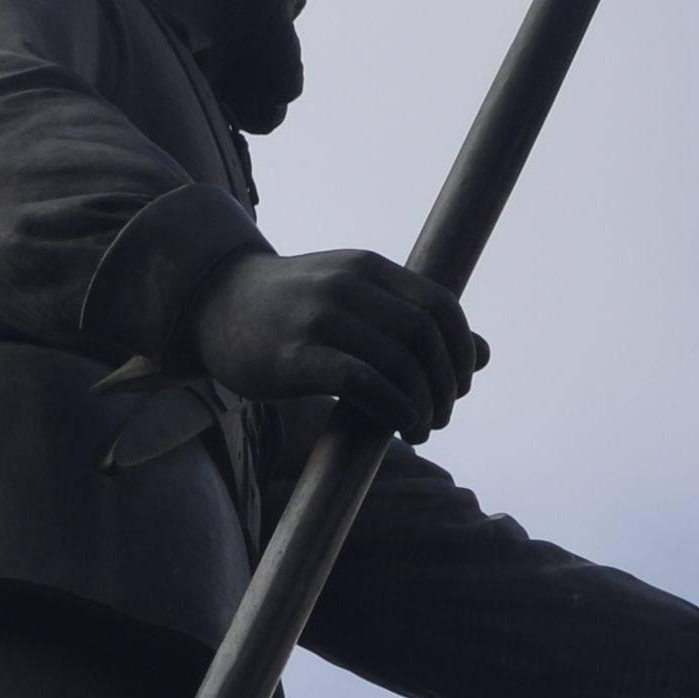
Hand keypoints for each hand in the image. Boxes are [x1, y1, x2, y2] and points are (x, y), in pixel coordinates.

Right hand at [189, 246, 486, 438]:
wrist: (212, 304)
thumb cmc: (293, 309)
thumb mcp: (356, 300)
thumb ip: (414, 321)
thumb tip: (486, 355)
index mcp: (368, 269)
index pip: (440, 307)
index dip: (462, 351)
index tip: (460, 384)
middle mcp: (348, 287)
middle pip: (426, 338)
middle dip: (447, 384)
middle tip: (442, 414)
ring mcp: (320, 320)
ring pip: (400, 363)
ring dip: (424, 405)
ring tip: (420, 428)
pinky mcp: (296, 358)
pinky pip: (365, 384)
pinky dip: (395, 410)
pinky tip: (399, 427)